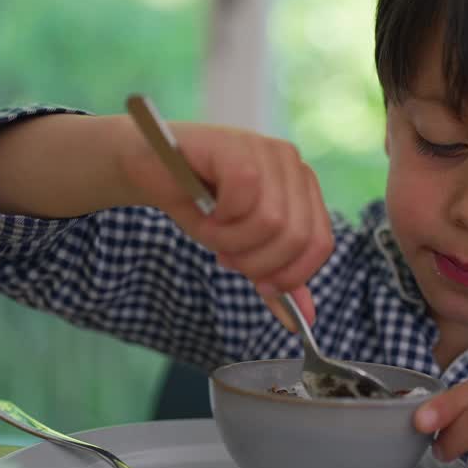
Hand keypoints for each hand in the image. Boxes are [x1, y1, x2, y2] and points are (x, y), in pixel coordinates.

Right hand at [117, 120, 331, 325]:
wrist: (147, 168)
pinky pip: (242, 198)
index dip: (290, 274)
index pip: (320, 243)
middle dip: (257, 262)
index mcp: (302, 189)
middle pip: (297, 237)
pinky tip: (204, 209)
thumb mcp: (241, 249)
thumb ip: (275, 278)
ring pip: (272, 221)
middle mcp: (293, 165)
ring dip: (232, 241)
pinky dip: (219, 218)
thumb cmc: (197, 204)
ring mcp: (268, 152)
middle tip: (226, 256)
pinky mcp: (238, 147)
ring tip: (212, 230)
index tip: (258, 282)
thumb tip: (306, 320)